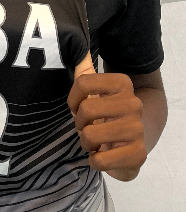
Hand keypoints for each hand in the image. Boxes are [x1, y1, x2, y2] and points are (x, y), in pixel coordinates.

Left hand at [68, 52, 146, 180]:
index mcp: (122, 83)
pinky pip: (100, 159)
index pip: (83, 82)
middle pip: (86, 109)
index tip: (77, 108)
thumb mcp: (97, 90)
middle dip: (79, 123)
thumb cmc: (107, 113)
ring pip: (90, 135)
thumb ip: (85, 70)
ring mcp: (138, 128)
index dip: (73, 99)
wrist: (133, 142)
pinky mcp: (139, 154)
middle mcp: (133, 102)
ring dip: (86, 143)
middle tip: (86, 128)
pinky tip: (102, 156)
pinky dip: (95, 161)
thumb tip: (78, 49)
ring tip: (94, 142)